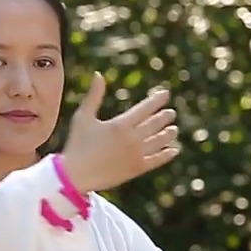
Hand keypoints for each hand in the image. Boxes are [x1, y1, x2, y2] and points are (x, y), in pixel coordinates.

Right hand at [58, 72, 178, 192]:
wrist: (76, 176)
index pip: (145, 108)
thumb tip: (98, 74)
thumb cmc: (77, 144)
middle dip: (165, 117)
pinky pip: (156, 160)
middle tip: (171, 113)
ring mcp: (136, 155)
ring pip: (159, 142)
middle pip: (155, 124)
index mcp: (121, 124)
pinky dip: (166, 155)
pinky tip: (173, 150)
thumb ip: (94, 96)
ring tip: (174, 129)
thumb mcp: (83, 117)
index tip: (166, 93)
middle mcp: (132, 139)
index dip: (157, 100)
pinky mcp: (136, 169)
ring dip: (168, 134)